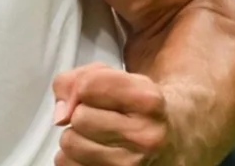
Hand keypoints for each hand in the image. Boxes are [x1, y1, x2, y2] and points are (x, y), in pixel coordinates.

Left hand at [52, 63, 172, 165]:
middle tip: (101, 117)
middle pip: (79, 117)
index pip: (89, 85)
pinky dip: (74, 158)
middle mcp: (145, 136)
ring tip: (98, 136)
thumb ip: (79, 79)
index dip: (84, 86)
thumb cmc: (138, 107)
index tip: (94, 93)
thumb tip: (60, 114)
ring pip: (70, 144)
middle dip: (82, 114)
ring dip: (76, 138)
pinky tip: (95, 154)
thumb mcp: (118, 77)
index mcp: (148, 101)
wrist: (173, 140)